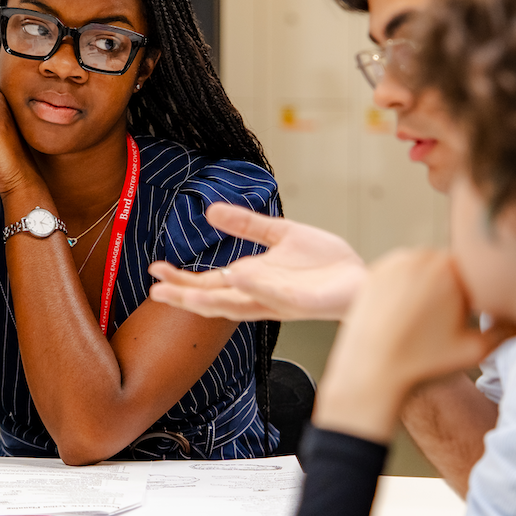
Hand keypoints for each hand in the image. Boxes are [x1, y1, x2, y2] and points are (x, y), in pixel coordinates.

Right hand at [147, 205, 366, 320]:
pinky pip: (273, 295)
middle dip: (185, 296)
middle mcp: (260, 296)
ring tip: (184, 289)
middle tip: (156, 289)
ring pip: (237, 305)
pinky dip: (253, 286)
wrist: (360, 278)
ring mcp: (279, 302)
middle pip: (215, 301)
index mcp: (253, 281)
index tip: (155, 269)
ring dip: (211, 297)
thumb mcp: (280, 235)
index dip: (182, 280)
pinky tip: (236, 275)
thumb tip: (210, 210)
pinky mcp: (302, 303)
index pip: (210, 284)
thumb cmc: (323, 263)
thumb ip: (248, 225)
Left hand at [313, 248, 515, 443]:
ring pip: (425, 269)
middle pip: (451, 267)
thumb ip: (509, 329)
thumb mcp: (474, 350)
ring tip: (422, 321)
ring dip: (429, 286)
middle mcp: (424, 256)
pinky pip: (401, 274)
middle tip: (443, 323)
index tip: (470, 315)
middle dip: (454, 288)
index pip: (477, 270)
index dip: (478, 293)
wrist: (371, 372)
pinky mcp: (376, 270)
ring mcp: (396, 261)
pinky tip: (403, 316)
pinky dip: (405, 289)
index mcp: (452, 269)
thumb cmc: (424, 363)